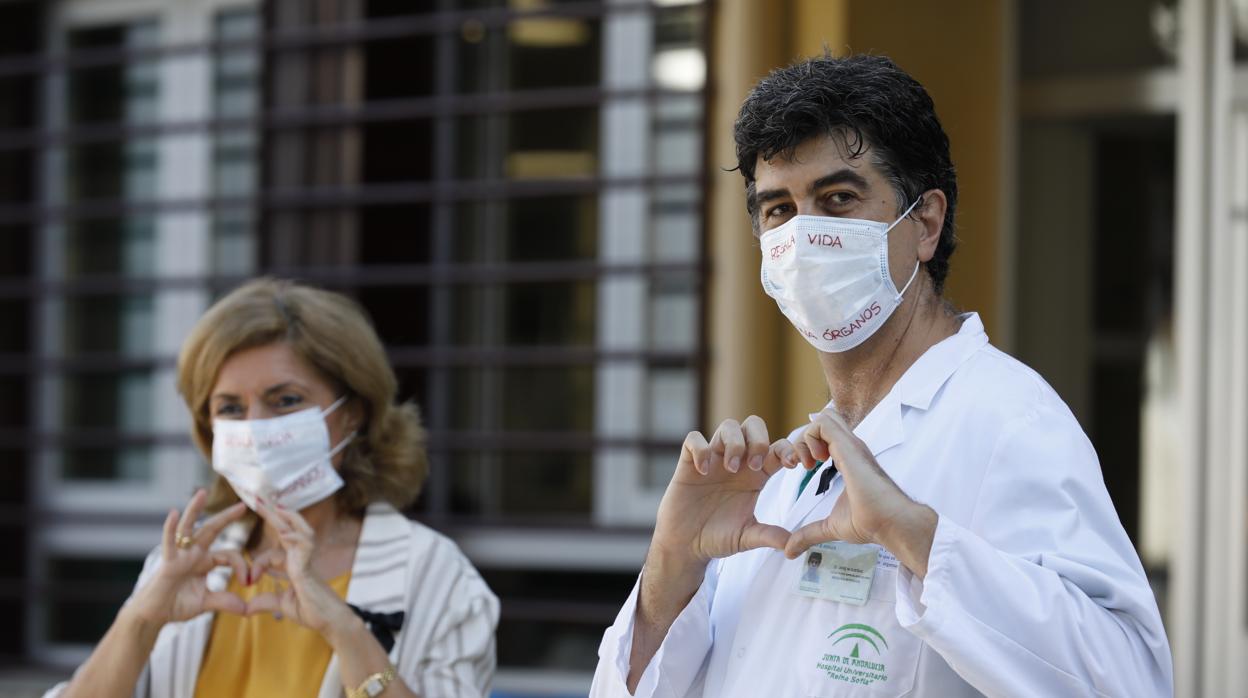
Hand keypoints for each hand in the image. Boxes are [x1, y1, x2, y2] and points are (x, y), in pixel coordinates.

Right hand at [127, 489, 248, 625]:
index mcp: (205, 562)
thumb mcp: (206, 603)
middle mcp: (193, 554)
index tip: (248, 582)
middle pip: (212, 530)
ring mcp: (180, 556)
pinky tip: (173, 513)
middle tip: (243, 504)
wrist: (153, 616)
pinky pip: (169, 543)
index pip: (230, 555)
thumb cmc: (177, 605)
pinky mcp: (168, 562)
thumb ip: (225, 601)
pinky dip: (169, 528)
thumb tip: (246, 609)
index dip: (242, 566)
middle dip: (227, 517)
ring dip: (195, 510)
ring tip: (201, 493)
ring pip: (189, 529)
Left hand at [244, 499, 354, 637]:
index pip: (273, 554)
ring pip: (301, 532)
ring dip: (289, 518)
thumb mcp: (282, 605)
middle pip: (288, 531)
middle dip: (273, 516)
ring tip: (275, 505)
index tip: (248, 580)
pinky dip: (296, 539)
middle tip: (259, 499)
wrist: (331, 623)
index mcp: (295, 566)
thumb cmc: (313, 612)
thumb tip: (246, 608)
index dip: (258, 564)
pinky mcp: (309, 569)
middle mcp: (302, 559)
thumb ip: (265, 602)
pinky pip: (305, 548)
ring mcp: (308, 562)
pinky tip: (284, 533)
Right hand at [651, 416, 802, 566]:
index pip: (776, 448)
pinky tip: (702, 471)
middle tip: (754, 466)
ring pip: (728, 426)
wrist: (687, 546)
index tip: (791, 465)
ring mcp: (713, 460)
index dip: (787, 449)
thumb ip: (768, 535)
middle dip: (759, 440)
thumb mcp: (747, 536)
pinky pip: (693, 439)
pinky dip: (700, 449)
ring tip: (730, 468)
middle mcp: (736, 462)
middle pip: (754, 425)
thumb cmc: (718, 538)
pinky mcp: (688, 463)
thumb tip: (793, 543)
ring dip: (734, 442)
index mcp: (755, 475)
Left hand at [781, 409, 936, 574]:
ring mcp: (851, 445)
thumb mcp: (831, 527)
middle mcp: (850, 448)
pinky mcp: (849, 447)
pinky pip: (823, 423)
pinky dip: (810, 438)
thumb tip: (789, 551)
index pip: (826, 436)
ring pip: (823, 418)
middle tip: (802, 465)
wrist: (892, 523)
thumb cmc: (871, 523)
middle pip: (824, 421)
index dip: (807, 446)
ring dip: (806, 437)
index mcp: (848, 459)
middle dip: (804, 437)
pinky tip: (813, 463)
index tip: (803, 470)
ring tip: (808, 464)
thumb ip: (810, 534)